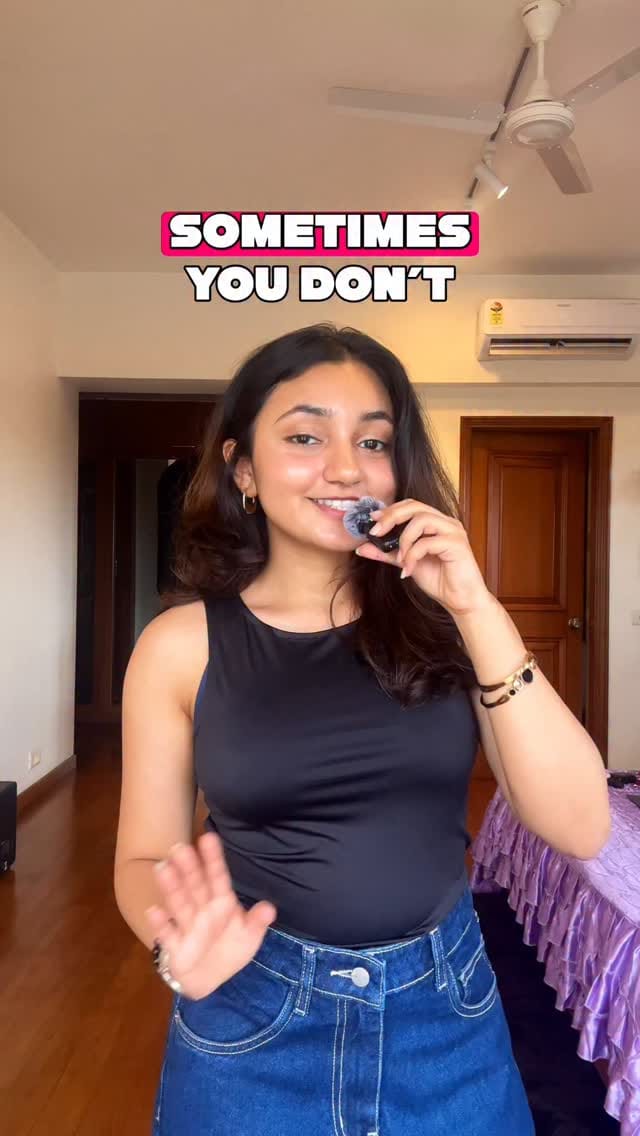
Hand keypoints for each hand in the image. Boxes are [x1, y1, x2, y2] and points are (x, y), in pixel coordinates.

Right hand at [145, 832, 277, 1000]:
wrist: (209, 979)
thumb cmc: (229, 949)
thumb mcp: (248, 937)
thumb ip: (256, 922)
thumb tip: (269, 908)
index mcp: (221, 903)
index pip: (218, 878)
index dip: (213, 859)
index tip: (208, 838)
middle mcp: (202, 909)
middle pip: (195, 886)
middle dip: (188, 868)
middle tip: (179, 847)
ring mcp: (187, 926)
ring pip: (179, 903)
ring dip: (171, 887)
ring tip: (162, 868)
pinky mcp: (175, 945)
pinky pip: (167, 934)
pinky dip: (160, 923)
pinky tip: (154, 910)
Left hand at [355, 498, 493, 616]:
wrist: (460, 600)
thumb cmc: (439, 580)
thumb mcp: (406, 562)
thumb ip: (386, 553)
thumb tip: (361, 547)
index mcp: (436, 522)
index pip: (411, 505)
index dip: (390, 510)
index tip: (372, 520)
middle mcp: (446, 522)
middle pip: (415, 506)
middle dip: (392, 517)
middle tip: (376, 532)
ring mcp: (453, 531)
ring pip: (422, 520)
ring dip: (404, 540)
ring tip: (400, 560)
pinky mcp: (457, 544)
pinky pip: (428, 542)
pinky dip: (413, 555)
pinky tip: (409, 570)